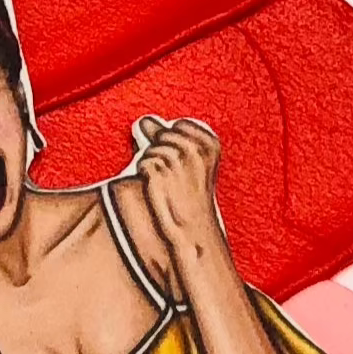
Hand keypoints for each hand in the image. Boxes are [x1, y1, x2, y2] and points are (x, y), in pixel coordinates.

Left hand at [131, 116, 225, 263]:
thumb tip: (146, 121)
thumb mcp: (191, 164)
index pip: (181, 125)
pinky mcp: (157, 168)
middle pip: (162, 133)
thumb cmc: (191, 201)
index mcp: (210, 143)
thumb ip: (171, 137)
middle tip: (174, 178)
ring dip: (153, 166)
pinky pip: (142, 162)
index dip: (176, 144)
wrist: (191, 232)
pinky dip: (146, 175)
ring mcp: (175, 157)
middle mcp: (194, 147)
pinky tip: (160, 189)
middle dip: (162, 152)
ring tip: (169, 185)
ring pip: (150, 148)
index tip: (184, 165)